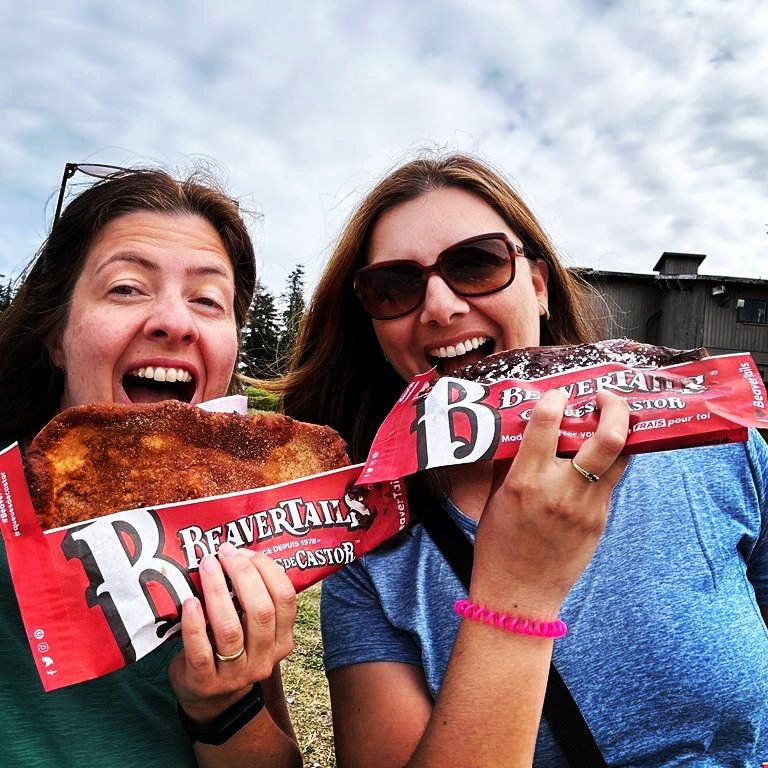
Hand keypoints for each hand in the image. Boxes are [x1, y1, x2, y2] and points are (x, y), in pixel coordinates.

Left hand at [169, 542, 296, 723]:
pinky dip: (195, 623)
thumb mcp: (253, 629)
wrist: (209, 698)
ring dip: (219, 591)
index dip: (267, 570)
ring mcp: (235, 674)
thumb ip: (254, 599)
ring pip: (231, 629)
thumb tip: (239, 551)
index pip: (285, 599)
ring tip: (207, 566)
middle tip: (225, 553)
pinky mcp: (205, 682)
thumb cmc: (232, 649)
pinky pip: (201, 650)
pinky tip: (190, 601)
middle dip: (243, 575)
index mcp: (282, 640)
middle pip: (261, 611)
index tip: (245, 552)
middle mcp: (264, 658)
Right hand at [471, 389, 629, 614]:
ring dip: (620, 431)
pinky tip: (596, 459)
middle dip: (614, 407)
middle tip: (604, 397)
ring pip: (622, 456)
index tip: (558, 394)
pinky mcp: (600, 520)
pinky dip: (608, 463)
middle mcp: (561, 489)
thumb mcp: (496, 498)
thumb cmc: (498, 545)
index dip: (556, 399)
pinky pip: (612, 481)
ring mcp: (587, 506)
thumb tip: (525, 429)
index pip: (548, 423)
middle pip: (608, 437)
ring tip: (609, 420)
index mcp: (526, 480)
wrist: (518, 593)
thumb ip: (512, 462)